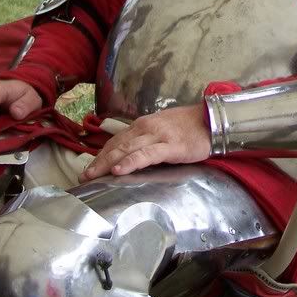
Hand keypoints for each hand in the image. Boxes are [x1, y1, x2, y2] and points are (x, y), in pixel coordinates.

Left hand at [80, 104, 210, 180]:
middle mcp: (145, 128)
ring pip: (126, 150)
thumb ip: (147, 140)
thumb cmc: (189, 127)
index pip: (116, 141)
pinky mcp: (170, 146)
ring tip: (93, 175)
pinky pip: (146, 155)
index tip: (89, 168)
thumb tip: (132, 155)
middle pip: (116, 146)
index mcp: (142, 126)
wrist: (212, 120)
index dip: (101, 155)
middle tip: (83, 176)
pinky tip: (119, 170)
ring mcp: (157, 136)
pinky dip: (131, 162)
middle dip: (98, 161)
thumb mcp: (163, 130)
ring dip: (107, 163)